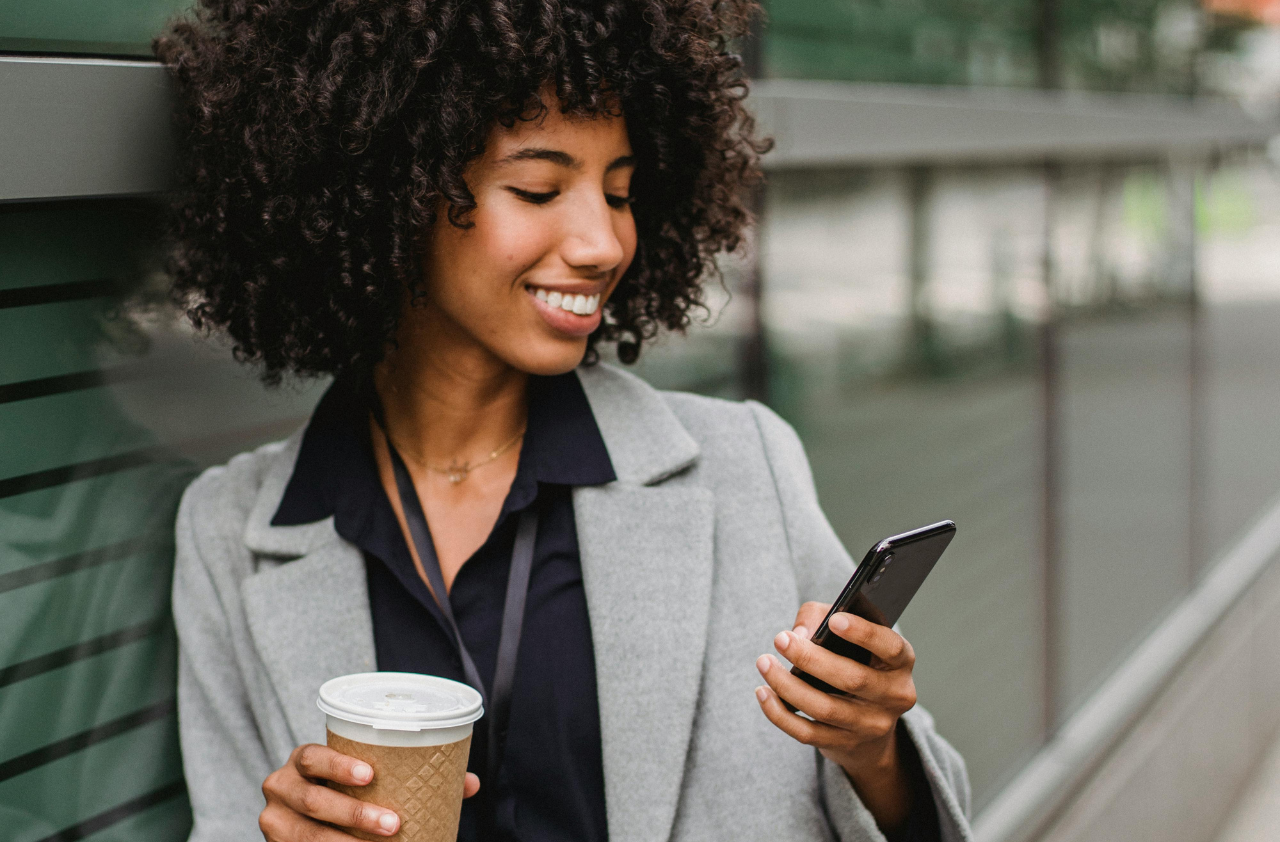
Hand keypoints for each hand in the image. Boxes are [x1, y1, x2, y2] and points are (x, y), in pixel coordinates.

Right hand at [259, 744, 480, 839]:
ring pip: (308, 836)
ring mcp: (273, 821)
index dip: (338, 765)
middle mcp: (280, 787)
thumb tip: (469, 783)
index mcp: (302, 761)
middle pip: (314, 801)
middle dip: (354, 815)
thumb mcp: (364, 778)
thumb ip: (411, 775)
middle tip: (393, 824)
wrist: (302, 820)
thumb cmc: (344, 790)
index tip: (371, 775)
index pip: (313, 757)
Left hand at [754, 602, 917, 834]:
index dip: (864, 634)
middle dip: (811, 658)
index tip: (834, 620)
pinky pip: (807, 733)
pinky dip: (780, 713)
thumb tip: (799, 634)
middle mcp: (894, 696)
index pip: (891, 647)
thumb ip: (822, 618)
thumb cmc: (854, 660)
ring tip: (764, 662)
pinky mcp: (845, 745)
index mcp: (900, 663)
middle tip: (780, 639)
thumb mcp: (849, 634)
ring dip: (787, 685)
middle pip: (852, 680)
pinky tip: (763, 692)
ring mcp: (871, 726)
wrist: (868, 720)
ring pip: (825, 708)